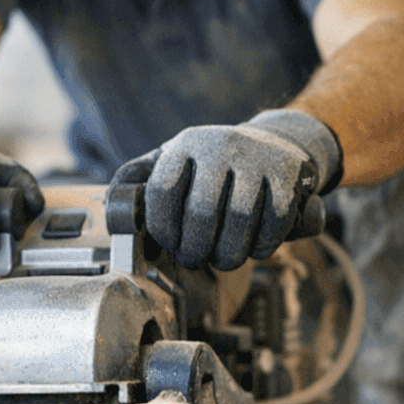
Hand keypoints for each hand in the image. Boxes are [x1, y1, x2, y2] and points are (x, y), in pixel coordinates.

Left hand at [112, 111, 340, 271]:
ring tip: (223, 260)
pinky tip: (253, 248)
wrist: (274, 144)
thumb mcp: (174, 160)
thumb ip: (139, 180)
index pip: (162, 191)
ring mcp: (257, 157)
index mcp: (185, 145)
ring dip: (229, 253)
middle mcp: (220, 145)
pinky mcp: (289, 172)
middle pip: (201, 212)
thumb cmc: (213, 164)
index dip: (162, 229)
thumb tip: (114, 205)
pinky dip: (263, 245)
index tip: (168, 244)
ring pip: (239, 220)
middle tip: (194, 259)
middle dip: (195, 249)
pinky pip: (274, 220)